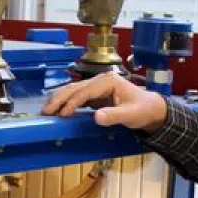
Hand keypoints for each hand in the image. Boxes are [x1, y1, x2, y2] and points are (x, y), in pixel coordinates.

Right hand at [41, 72, 167, 130]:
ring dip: (58, 99)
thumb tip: (96, 117)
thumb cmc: (142, 110)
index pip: (85, 91)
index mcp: (108, 81)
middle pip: (74, 87)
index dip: (72, 102)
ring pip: (72, 90)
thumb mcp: (131, 115)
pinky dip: (65, 103)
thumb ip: (114, 116)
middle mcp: (100, 80)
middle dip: (59, 99)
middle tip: (46, 111)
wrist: (150, 109)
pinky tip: (57, 110)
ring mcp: (96, 86)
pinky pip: (76, 97)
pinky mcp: (94, 94)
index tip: (62, 114)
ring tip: (46, 110)